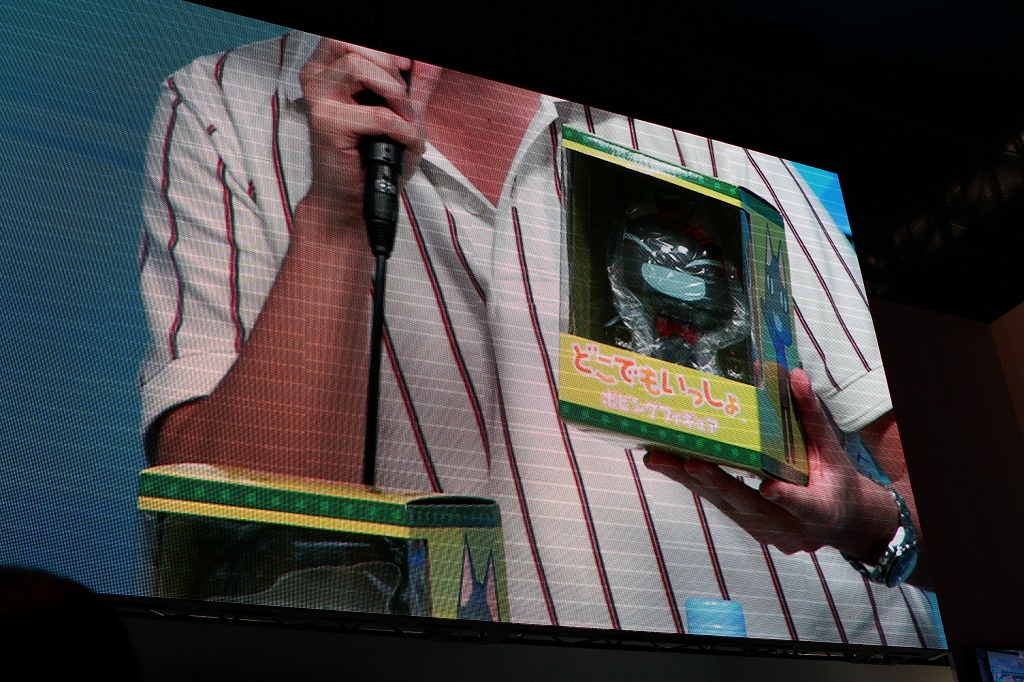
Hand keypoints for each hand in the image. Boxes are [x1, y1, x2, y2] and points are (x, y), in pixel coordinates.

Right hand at [298, 39, 440, 230]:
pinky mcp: (326, 123)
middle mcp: (318, 81)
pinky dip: (401, 129)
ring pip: (359, 68)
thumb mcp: (402, 116)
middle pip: (354, 45)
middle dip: (390, 70)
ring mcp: (318, 100)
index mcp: (329, 71)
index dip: (384, 49)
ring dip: (395, 95)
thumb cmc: (371, 161)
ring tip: (404, 120)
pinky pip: (377, 114)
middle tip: (403, 102)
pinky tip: (402, 143)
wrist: (353, 200)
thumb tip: (431, 61)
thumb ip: (416, 85)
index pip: (352, 38)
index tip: (407, 67)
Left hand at [644, 368, 898, 559]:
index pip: (803, 504)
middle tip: (684, 461)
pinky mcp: (751, 529)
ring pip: (725, 505)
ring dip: (690, 481)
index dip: (786, 497)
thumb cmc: (835, 481)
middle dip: (713, 482)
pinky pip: (720, 505)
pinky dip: (696, 484)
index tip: (769, 488)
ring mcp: (768, 533)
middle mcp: (791, 528)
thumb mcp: (832, 451)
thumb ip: (811, 416)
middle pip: (748, 505)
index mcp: (821, 510)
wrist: (840, 520)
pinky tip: (670, 466)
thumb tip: (794, 376)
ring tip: (658, 459)